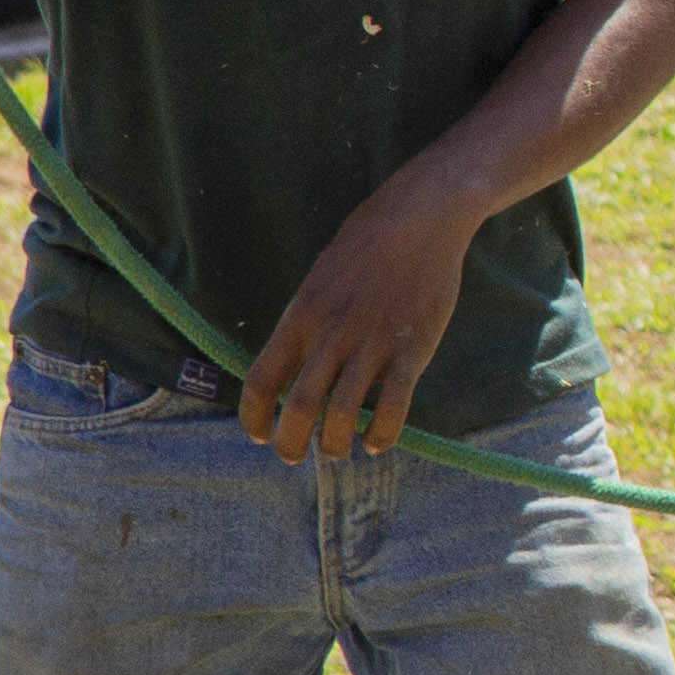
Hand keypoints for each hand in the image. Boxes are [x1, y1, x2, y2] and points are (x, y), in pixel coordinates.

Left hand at [238, 175, 480, 461]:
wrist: (420, 218)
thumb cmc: (367, 244)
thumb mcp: (320, 279)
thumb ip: (308, 322)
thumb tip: (296, 363)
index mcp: (301, 316)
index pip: (261, 379)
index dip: (254, 416)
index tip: (259, 434)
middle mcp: (331, 335)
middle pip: (299, 408)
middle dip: (290, 444)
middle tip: (293, 455)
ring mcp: (372, 344)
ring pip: (344, 416)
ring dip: (335, 445)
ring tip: (338, 451)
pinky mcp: (412, 349)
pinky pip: (394, 406)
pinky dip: (382, 434)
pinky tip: (376, 443)